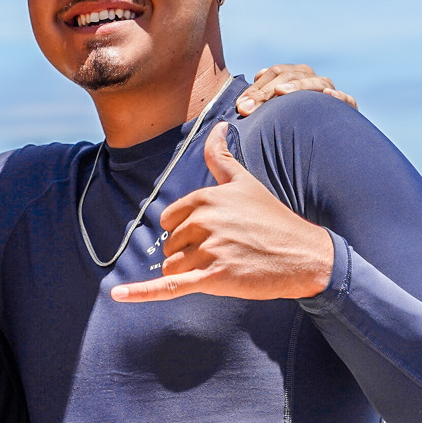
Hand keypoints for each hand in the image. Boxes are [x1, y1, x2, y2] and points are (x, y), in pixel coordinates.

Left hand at [111, 124, 334, 303]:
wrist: (304, 256)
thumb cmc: (273, 219)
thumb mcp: (245, 182)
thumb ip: (221, 156)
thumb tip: (217, 126)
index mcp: (205, 198)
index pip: (169, 220)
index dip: (186, 232)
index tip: (214, 234)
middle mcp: (204, 221)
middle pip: (170, 245)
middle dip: (189, 252)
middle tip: (224, 251)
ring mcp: (208, 250)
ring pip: (172, 267)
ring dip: (190, 272)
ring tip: (223, 266)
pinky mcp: (214, 278)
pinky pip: (169, 286)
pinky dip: (140, 293)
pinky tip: (117, 295)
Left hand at [235, 63, 356, 116]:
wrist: (326, 140)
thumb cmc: (291, 125)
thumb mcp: (273, 113)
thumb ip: (259, 104)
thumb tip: (242, 106)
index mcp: (294, 76)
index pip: (274, 72)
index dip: (256, 88)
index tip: (240, 107)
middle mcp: (311, 79)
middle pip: (289, 75)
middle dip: (267, 91)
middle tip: (249, 108)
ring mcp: (330, 90)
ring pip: (316, 81)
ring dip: (298, 86)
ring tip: (280, 92)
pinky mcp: (347, 107)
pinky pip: (346, 99)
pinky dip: (338, 96)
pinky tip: (329, 95)